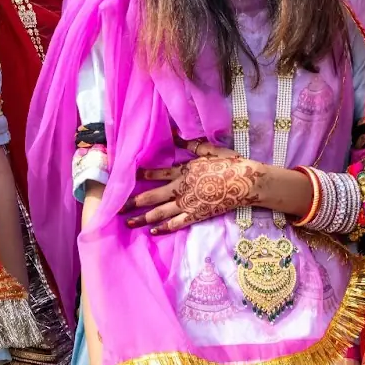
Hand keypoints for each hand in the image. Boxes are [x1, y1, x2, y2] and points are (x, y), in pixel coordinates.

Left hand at [123, 141, 262, 233]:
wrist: (247, 182)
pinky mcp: (198, 215)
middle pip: (152, 196)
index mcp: (183, 171)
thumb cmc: (230, 164)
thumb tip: (175, 133)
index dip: (140, 177)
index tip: (125, 178)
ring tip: (129, 223)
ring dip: (143, 218)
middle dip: (133, 203)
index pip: (156, 174)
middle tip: (117, 208)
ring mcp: (189, 203)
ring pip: (161, 212)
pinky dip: (164, 227)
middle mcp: (181, 188)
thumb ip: (190, 144)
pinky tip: (153, 231)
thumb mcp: (209, 150)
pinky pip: (177, 223)